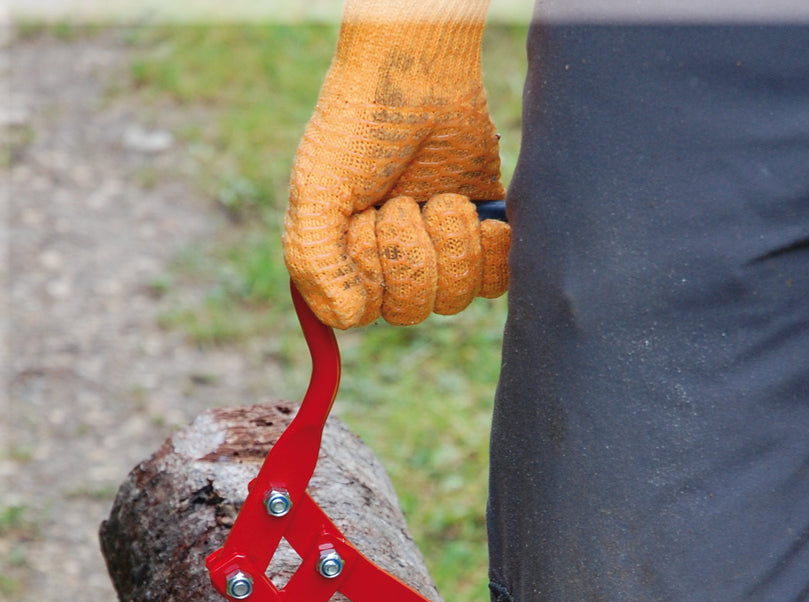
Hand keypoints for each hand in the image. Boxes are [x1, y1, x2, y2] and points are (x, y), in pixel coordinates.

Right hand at [282, 0, 509, 328]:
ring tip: (440, 197)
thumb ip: (315, 260)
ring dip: (448, 241)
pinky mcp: (478, 240)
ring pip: (453, 299)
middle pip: (410, 311)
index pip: (363, 313)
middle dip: (409, 250)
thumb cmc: (358, 127)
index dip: (372, 272)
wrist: (420, 75)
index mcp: (342, 262)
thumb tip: (349, 318)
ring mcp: (436, 256)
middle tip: (403, 200)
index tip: (366, 220)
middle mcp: (388, 267)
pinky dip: (490, 252)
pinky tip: (481, 218)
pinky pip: (493, 283)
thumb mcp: (318, 191)